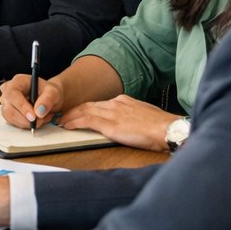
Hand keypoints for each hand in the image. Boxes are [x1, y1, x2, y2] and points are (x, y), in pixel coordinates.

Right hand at [0, 73, 65, 129]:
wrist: (49, 98)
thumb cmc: (48, 92)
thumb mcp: (53, 93)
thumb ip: (47, 100)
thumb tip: (39, 112)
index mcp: (17, 81)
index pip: (13, 94)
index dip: (22, 107)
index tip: (33, 117)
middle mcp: (8, 91)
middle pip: (8, 108)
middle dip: (25, 119)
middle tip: (40, 121)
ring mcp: (6, 103)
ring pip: (10, 117)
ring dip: (26, 123)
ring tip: (41, 119)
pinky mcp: (8, 113)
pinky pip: (13, 122)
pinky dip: (25, 125)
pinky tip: (35, 120)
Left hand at [58, 95, 177, 151]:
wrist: (168, 129)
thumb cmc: (161, 127)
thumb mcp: (143, 115)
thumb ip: (130, 116)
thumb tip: (124, 122)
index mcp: (124, 101)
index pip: (99, 103)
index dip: (85, 108)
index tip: (77, 112)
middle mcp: (116, 103)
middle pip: (88, 105)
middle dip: (74, 110)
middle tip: (63, 115)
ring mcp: (112, 113)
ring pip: (84, 111)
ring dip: (70, 116)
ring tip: (62, 121)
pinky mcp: (110, 125)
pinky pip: (87, 120)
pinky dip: (75, 122)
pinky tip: (68, 126)